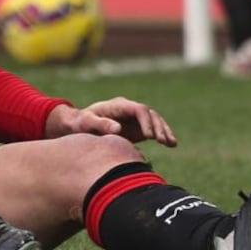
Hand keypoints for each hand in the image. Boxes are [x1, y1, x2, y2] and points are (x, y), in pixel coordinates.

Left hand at [45, 97, 176, 146]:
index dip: (145, 121)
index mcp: (118, 105)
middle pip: (149, 114)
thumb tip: (118, 128)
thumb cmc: (80, 123)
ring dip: (164, 131)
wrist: (78, 125)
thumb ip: (100, 125)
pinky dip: (162, 135)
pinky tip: (171, 144)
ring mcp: (134, 118)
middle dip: (158, 127)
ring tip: (172, 144)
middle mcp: (129, 109)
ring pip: (155, 120)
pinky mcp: (137, 127)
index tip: (149, 136)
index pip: (138, 109)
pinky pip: (153, 129)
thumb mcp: (86, 123)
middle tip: (164, 142)